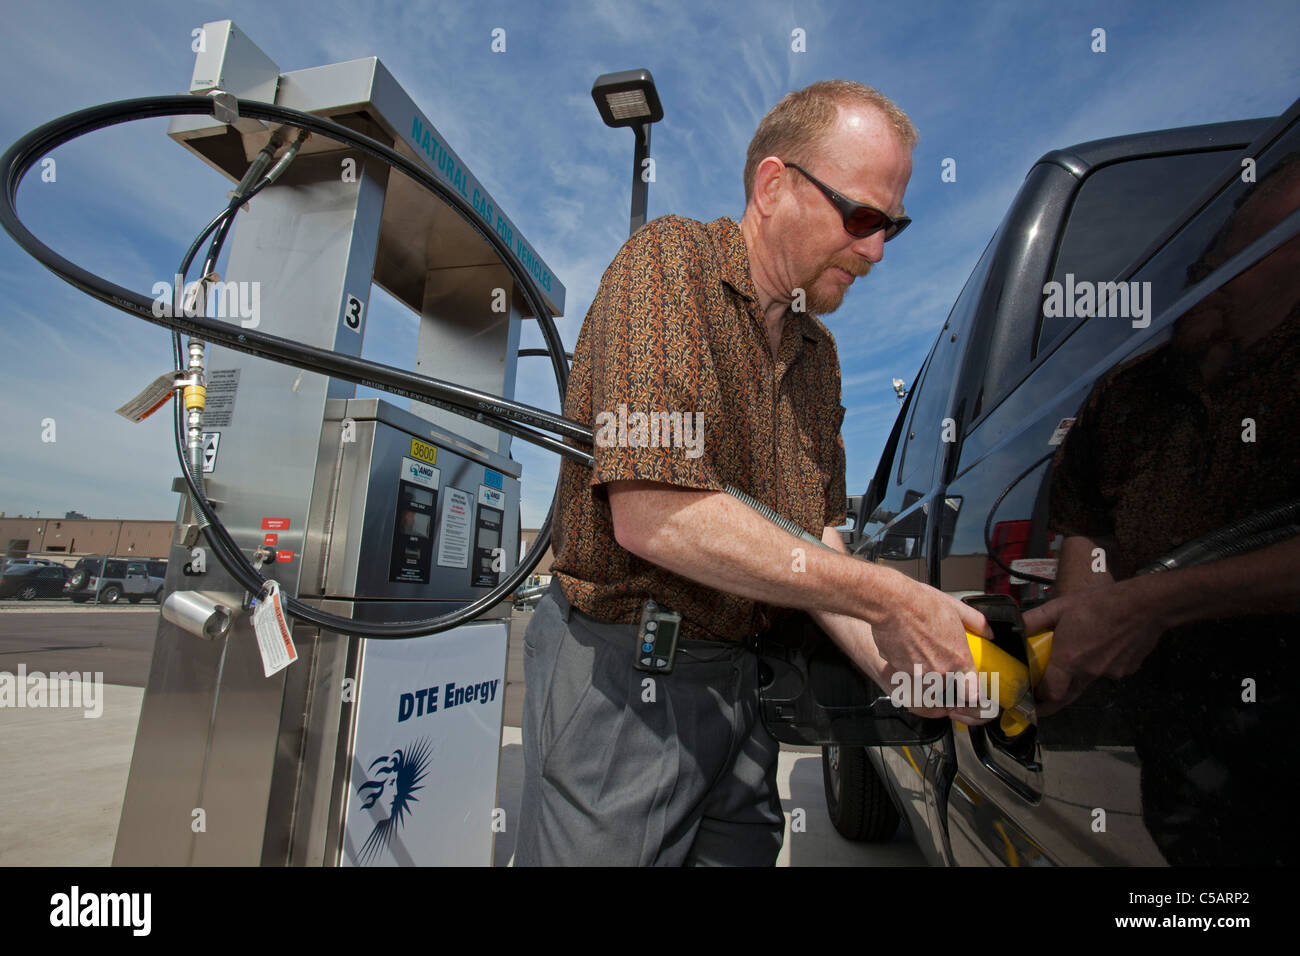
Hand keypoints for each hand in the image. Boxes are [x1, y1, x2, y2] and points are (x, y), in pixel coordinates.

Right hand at [869, 572, 995, 724]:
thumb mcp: (957, 609)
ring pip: (925, 682)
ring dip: (925, 672)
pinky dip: (907, 664)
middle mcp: (940, 672)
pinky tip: (907, 645)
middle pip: (946, 687)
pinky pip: (907, 673)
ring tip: (921, 648)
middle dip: (944, 678)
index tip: (970, 691)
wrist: (892, 603)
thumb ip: (977, 624)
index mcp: (958, 659)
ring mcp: (919, 674)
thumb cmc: (922, 604)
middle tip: (938, 657)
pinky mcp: (899, 671)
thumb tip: (987, 631)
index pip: (972, 695)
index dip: (971, 695)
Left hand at [1022, 579, 1164, 716]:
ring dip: (1079, 673)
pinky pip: (1108, 671)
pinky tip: (1103, 644)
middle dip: (1054, 701)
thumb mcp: (1060, 606)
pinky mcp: (1127, 670)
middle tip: (1043, 700)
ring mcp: (1110, 674)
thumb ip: (1035, 620)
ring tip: (1079, 651)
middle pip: (1068, 695)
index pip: (1050, 692)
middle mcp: (1089, 672)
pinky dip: (1101, 663)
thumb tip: (1016, 627)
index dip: (1039, 696)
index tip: (1031, 695)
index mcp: (1069, 660)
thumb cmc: (1099, 603)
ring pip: (1088, 680)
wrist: (1144, 605)